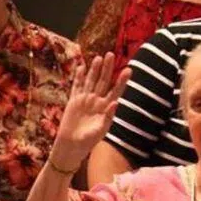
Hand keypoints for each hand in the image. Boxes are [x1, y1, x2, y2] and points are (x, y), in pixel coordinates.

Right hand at [51, 53, 130, 170]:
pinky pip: (77, 86)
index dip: (122, 81)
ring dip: (95, 70)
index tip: (129, 69)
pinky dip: (78, 77)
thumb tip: (115, 102)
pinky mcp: (74, 101)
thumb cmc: (88, 141)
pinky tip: (81, 67)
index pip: (116, 91)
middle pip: (104, 81)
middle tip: (111, 54)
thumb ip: (108, 117)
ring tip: (99, 57)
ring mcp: (85, 100)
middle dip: (108, 68)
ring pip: (91, 81)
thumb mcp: (100, 130)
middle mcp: (97, 101)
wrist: (71, 145)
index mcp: (106, 108)